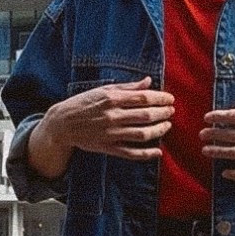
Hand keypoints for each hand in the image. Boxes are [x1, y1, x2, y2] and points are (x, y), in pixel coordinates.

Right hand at [30, 78, 174, 175]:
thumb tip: (148, 81)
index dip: (160, 98)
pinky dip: (146, 154)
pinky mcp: (108, 147)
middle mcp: (113, 116)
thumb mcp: (103, 90)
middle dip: (163, 113)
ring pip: (142, 134)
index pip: (143, 98)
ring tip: (167, 125)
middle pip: (145, 116)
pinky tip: (158, 152)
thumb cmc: (83, 103)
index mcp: (112, 99)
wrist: (62, 123)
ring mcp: (111, 134)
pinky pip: (131, 153)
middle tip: (171, 111)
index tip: (170, 99)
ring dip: (159, 130)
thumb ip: (127, 87)